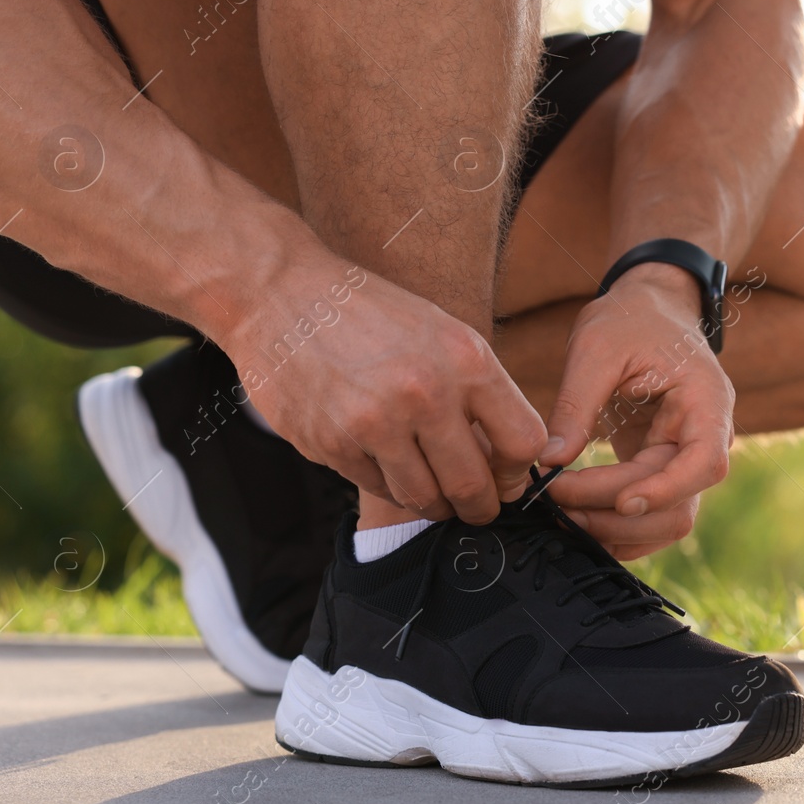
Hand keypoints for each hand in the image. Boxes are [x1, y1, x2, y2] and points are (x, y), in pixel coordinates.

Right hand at [220, 260, 547, 524]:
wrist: (281, 293)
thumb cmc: (371, 313)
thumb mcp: (442, 332)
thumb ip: (478, 391)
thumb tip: (510, 459)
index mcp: (466, 360)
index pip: (522, 443)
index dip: (517, 473)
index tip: (506, 480)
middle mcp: (426, 393)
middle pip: (473, 485)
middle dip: (480, 507)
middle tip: (477, 510)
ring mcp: (376, 423)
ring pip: (425, 498)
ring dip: (435, 505)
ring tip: (435, 495)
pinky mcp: (332, 444)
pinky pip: (379, 489)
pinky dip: (390, 487)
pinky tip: (388, 466)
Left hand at [540, 263, 734, 554]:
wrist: (647, 311)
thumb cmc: (628, 320)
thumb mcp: (595, 348)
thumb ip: (575, 405)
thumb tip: (551, 460)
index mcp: (706, 401)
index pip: (704, 463)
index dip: (666, 490)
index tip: (620, 501)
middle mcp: (706, 438)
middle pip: (678, 502)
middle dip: (617, 511)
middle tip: (558, 497)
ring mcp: (687, 459)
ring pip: (666, 521)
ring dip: (615, 528)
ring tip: (563, 511)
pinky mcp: (662, 471)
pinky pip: (651, 517)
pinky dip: (616, 528)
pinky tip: (577, 516)